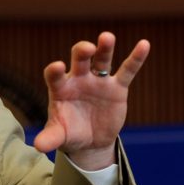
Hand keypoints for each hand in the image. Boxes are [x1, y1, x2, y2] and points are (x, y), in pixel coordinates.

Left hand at [33, 32, 149, 169]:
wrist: (90, 140)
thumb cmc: (69, 133)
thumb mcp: (59, 136)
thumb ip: (49, 138)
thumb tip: (39, 147)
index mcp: (60, 89)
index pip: (54, 75)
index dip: (55, 70)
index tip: (58, 67)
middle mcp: (79, 80)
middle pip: (79, 60)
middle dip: (82, 52)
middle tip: (87, 49)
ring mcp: (98, 81)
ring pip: (102, 60)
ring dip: (105, 48)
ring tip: (107, 37)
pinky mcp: (117, 88)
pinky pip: (127, 71)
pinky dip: (136, 58)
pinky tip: (144, 45)